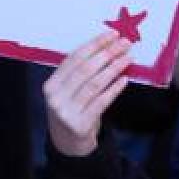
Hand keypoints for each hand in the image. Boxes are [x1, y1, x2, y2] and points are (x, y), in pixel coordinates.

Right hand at [44, 32, 131, 156]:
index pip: (74, 59)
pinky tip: (124, 79)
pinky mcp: (81, 125)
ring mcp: (67, 112)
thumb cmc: (72, 110)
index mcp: (51, 85)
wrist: (68, 144)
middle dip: (107, 53)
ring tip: (127, 58)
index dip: (94, 44)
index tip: (111, 34)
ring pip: (95, 84)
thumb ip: (79, 73)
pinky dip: (114, 89)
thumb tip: (107, 47)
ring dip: (113, 68)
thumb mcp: (67, 91)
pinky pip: (101, 102)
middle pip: (85, 69)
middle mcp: (56, 98)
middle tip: (125, 43)